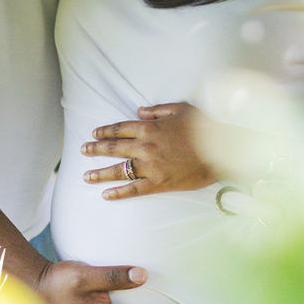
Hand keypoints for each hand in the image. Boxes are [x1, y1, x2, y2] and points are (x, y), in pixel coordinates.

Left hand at [81, 102, 216, 199]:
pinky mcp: (159, 182)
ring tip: (86, 176)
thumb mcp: (180, 109)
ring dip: (100, 173)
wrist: (221, 148)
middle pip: (113, 148)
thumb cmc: (203, 126)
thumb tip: (138, 111)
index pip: (119, 129)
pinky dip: (119, 192)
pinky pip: (134, 189)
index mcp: (149, 128)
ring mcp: (150, 166)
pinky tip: (106, 194)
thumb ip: (157, 111)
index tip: (94, 133)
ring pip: (118, 170)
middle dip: (95, 149)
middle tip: (83, 151)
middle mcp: (145, 146)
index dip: (104, 131)